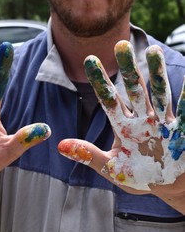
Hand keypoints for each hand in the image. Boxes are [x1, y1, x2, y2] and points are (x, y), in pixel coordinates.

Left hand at [58, 40, 184, 190]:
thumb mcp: (111, 168)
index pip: (109, 101)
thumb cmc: (138, 177)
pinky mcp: (180, 130)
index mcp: (123, 128)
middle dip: (127, 69)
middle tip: (120, 44)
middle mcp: (141, 120)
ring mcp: (162, 123)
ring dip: (156, 73)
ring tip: (151, 50)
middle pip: (133, 91)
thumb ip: (88, 155)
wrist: (167, 187)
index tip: (90, 60)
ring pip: (158, 93)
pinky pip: (184, 111)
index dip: (100, 82)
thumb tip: (59, 145)